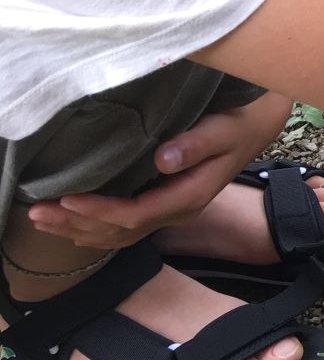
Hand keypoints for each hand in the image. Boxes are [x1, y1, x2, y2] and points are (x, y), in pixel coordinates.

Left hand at [28, 102, 284, 249]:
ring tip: (41, 221)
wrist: (251, 129)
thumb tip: (162, 161)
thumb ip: (195, 144)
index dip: (99, 211)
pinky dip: (92, 230)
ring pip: (118, 235)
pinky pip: (123, 229)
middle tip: (36, 212)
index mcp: (189, 197)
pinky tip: (70, 225)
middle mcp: (176, 212)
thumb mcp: (222, 129)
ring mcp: (169, 213)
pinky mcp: (162, 206)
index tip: (67, 198)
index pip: (136, 214)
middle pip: (119, 231)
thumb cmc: (236, 123)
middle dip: (76, 224)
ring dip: (78, 231)